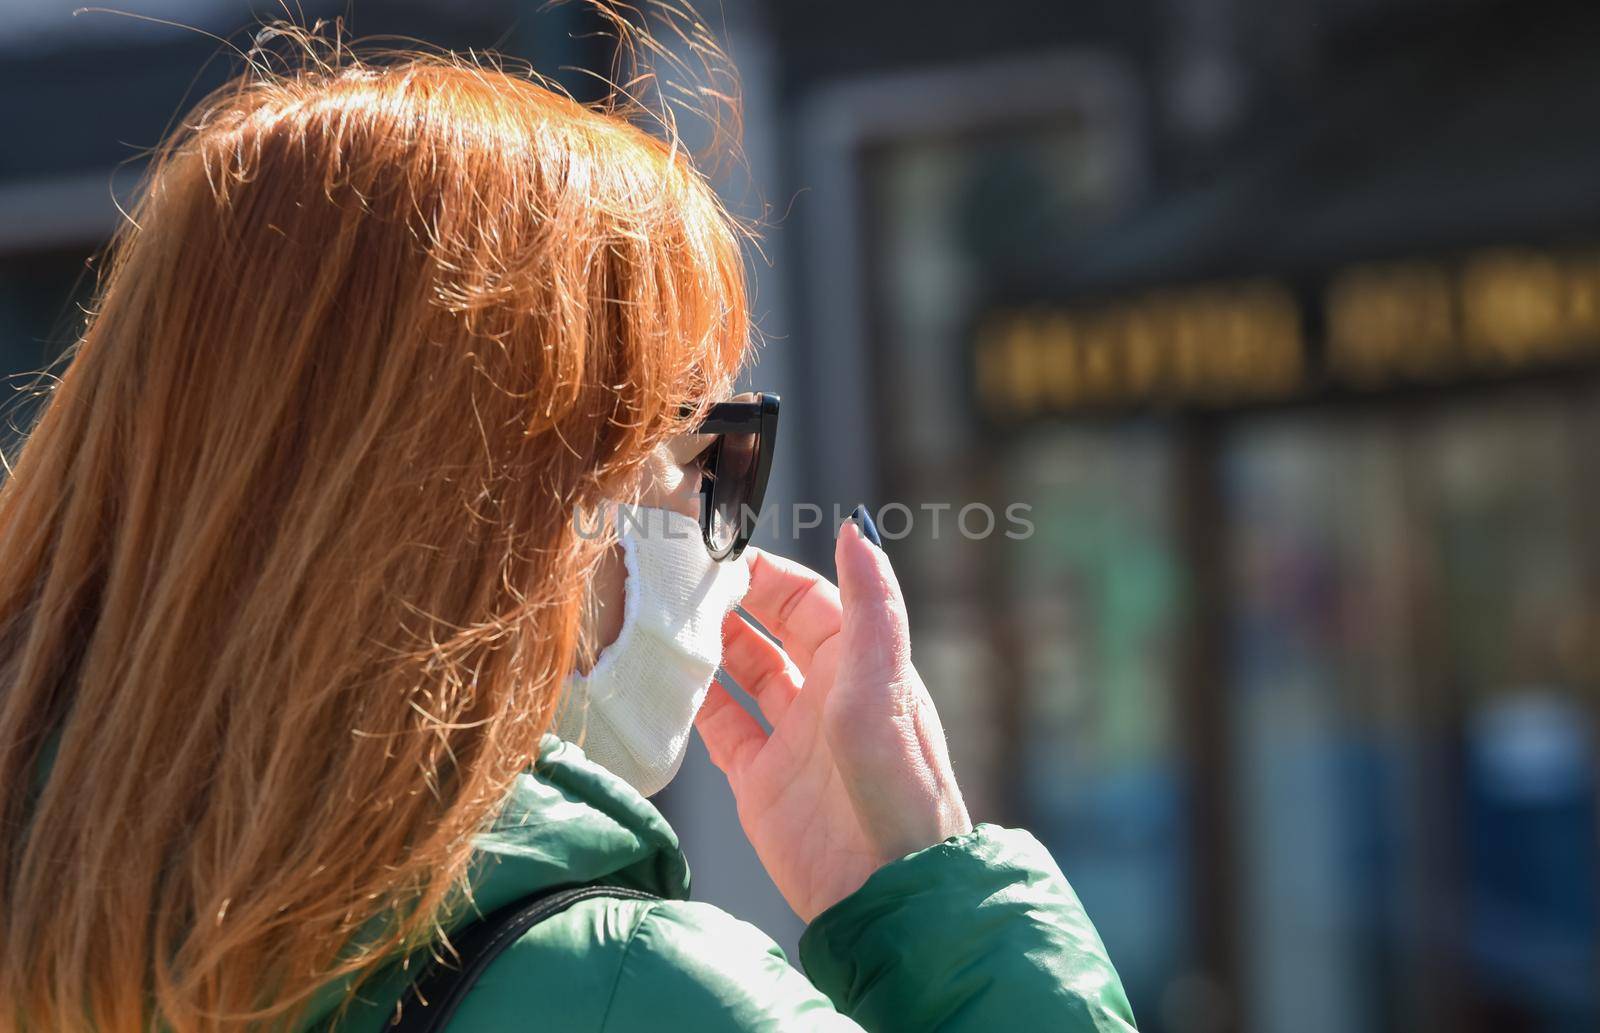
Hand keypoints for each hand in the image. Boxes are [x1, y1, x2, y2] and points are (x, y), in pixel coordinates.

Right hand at [694, 521, 971, 921]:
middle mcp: (826, 694)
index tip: (717, 554)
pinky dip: (692, 705)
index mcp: (861, 664)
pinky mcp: (761, 782)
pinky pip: (720, 730)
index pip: (807, 598)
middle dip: (728, 604)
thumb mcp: (883, 686)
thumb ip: (871, 605)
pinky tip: (665, 684)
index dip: (766, 574)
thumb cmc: (898, 786)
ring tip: (661, 623)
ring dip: (706, 649)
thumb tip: (856, 527)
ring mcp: (791, 738)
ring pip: (740, 675)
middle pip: (769, 630)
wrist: (885, 894)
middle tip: (676, 583)